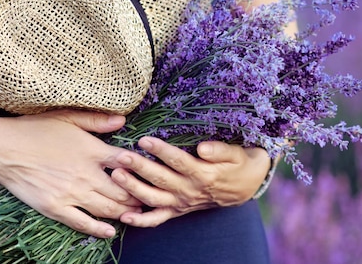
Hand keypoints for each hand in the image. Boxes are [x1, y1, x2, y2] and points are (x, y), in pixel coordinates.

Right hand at [0, 110, 142, 238]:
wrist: (2, 149)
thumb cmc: (35, 130)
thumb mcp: (69, 118)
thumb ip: (97, 121)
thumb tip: (122, 121)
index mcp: (92, 151)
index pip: (127, 162)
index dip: (141, 168)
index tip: (150, 172)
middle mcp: (86, 175)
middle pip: (122, 190)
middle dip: (139, 195)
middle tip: (150, 197)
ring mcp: (72, 194)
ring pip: (107, 209)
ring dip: (125, 212)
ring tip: (137, 212)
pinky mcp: (56, 208)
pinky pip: (83, 222)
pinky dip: (99, 229)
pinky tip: (111, 231)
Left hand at [110, 137, 270, 226]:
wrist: (245, 186)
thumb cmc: (238, 164)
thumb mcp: (236, 153)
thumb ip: (220, 150)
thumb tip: (202, 147)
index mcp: (203, 174)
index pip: (178, 161)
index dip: (161, 151)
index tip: (144, 140)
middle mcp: (190, 190)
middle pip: (160, 179)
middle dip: (139, 167)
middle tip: (121, 156)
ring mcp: (182, 203)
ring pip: (153, 198)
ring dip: (133, 189)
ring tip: (116, 176)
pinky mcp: (178, 211)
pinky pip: (157, 219)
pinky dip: (140, 221)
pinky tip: (124, 216)